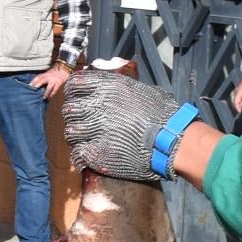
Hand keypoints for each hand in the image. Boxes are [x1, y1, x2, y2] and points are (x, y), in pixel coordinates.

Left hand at [30, 64, 71, 98]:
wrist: (65, 68)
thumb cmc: (57, 70)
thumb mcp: (49, 72)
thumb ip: (45, 76)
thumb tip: (39, 81)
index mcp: (46, 73)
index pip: (38, 77)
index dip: (34, 80)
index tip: (29, 85)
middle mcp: (49, 77)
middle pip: (42, 81)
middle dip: (37, 85)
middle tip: (33, 90)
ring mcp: (54, 80)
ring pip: (49, 87)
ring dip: (46, 93)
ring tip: (43, 97)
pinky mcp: (59, 83)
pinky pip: (55, 89)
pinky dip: (52, 93)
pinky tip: (50, 96)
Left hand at [59, 68, 181, 181]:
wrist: (172, 140)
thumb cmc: (164, 113)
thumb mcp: (142, 89)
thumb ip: (121, 87)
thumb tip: (112, 87)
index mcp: (107, 87)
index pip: (75, 84)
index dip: (74, 93)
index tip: (77, 98)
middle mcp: (97, 105)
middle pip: (69, 109)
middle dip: (74, 116)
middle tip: (83, 122)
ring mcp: (95, 130)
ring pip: (70, 132)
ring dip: (77, 136)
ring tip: (86, 140)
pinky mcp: (96, 153)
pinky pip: (77, 153)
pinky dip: (81, 156)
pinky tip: (87, 156)